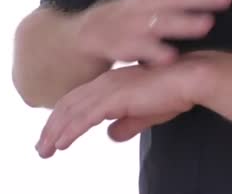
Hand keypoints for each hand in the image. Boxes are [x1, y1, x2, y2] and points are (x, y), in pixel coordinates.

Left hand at [35, 61, 200, 157]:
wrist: (190, 79)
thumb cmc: (174, 93)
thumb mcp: (145, 114)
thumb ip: (127, 124)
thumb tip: (112, 135)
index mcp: (111, 82)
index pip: (78, 101)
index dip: (63, 119)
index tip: (53, 137)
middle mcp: (105, 83)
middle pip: (68, 105)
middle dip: (52, 127)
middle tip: (41, 148)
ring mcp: (108, 89)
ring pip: (72, 112)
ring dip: (55, 132)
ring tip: (44, 150)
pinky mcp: (114, 98)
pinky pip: (85, 117)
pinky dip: (70, 131)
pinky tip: (60, 144)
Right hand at [75, 0, 231, 64]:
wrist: (96, 28)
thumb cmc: (141, 4)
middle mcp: (149, 0)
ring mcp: (136, 23)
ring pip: (161, 22)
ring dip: (184, 23)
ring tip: (207, 24)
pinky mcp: (127, 45)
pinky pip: (142, 50)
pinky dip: (156, 54)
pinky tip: (172, 57)